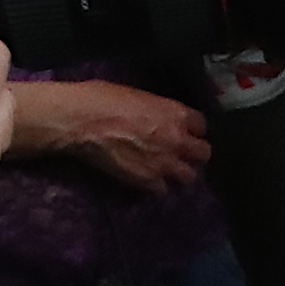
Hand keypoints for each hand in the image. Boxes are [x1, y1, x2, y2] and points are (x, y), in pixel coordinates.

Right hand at [3, 76, 210, 192]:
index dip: (192, 129)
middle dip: (193, 154)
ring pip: (188, 177)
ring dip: (179, 173)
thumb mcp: (138, 95)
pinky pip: (162, 190)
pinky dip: (156, 187)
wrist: (81, 121)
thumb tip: (157, 116)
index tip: (185, 131)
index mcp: (175, 113)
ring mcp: (163, 163)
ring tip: (167, 171)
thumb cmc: (101, 98)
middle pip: (203, 154)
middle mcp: (177, 139)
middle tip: (181, 154)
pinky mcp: (146, 181)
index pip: (201, 125)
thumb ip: (157, 110)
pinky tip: (146, 181)